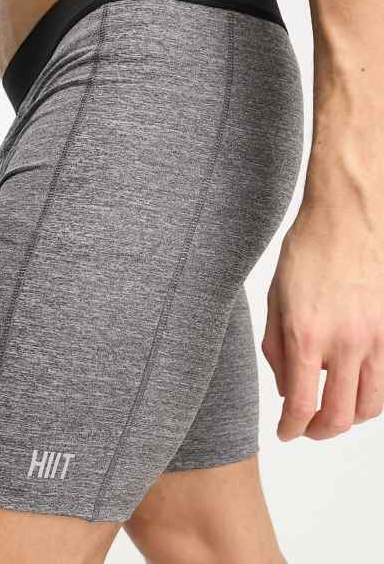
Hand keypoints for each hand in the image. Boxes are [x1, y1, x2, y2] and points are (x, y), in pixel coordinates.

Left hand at [262, 199, 383, 440]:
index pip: (302, 405)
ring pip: (372, 406)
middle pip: (341, 417)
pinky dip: (371, 394)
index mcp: (308, 336)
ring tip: (332, 411)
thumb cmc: (308, 251)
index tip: (286, 433)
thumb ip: (277, 349)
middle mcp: (347, 344)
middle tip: (306, 429)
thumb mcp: (276, 299)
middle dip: (319, 433)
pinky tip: (355, 386)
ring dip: (349, 418)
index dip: (291, 429)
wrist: (348, 216)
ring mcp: (378, 338)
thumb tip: (285, 387)